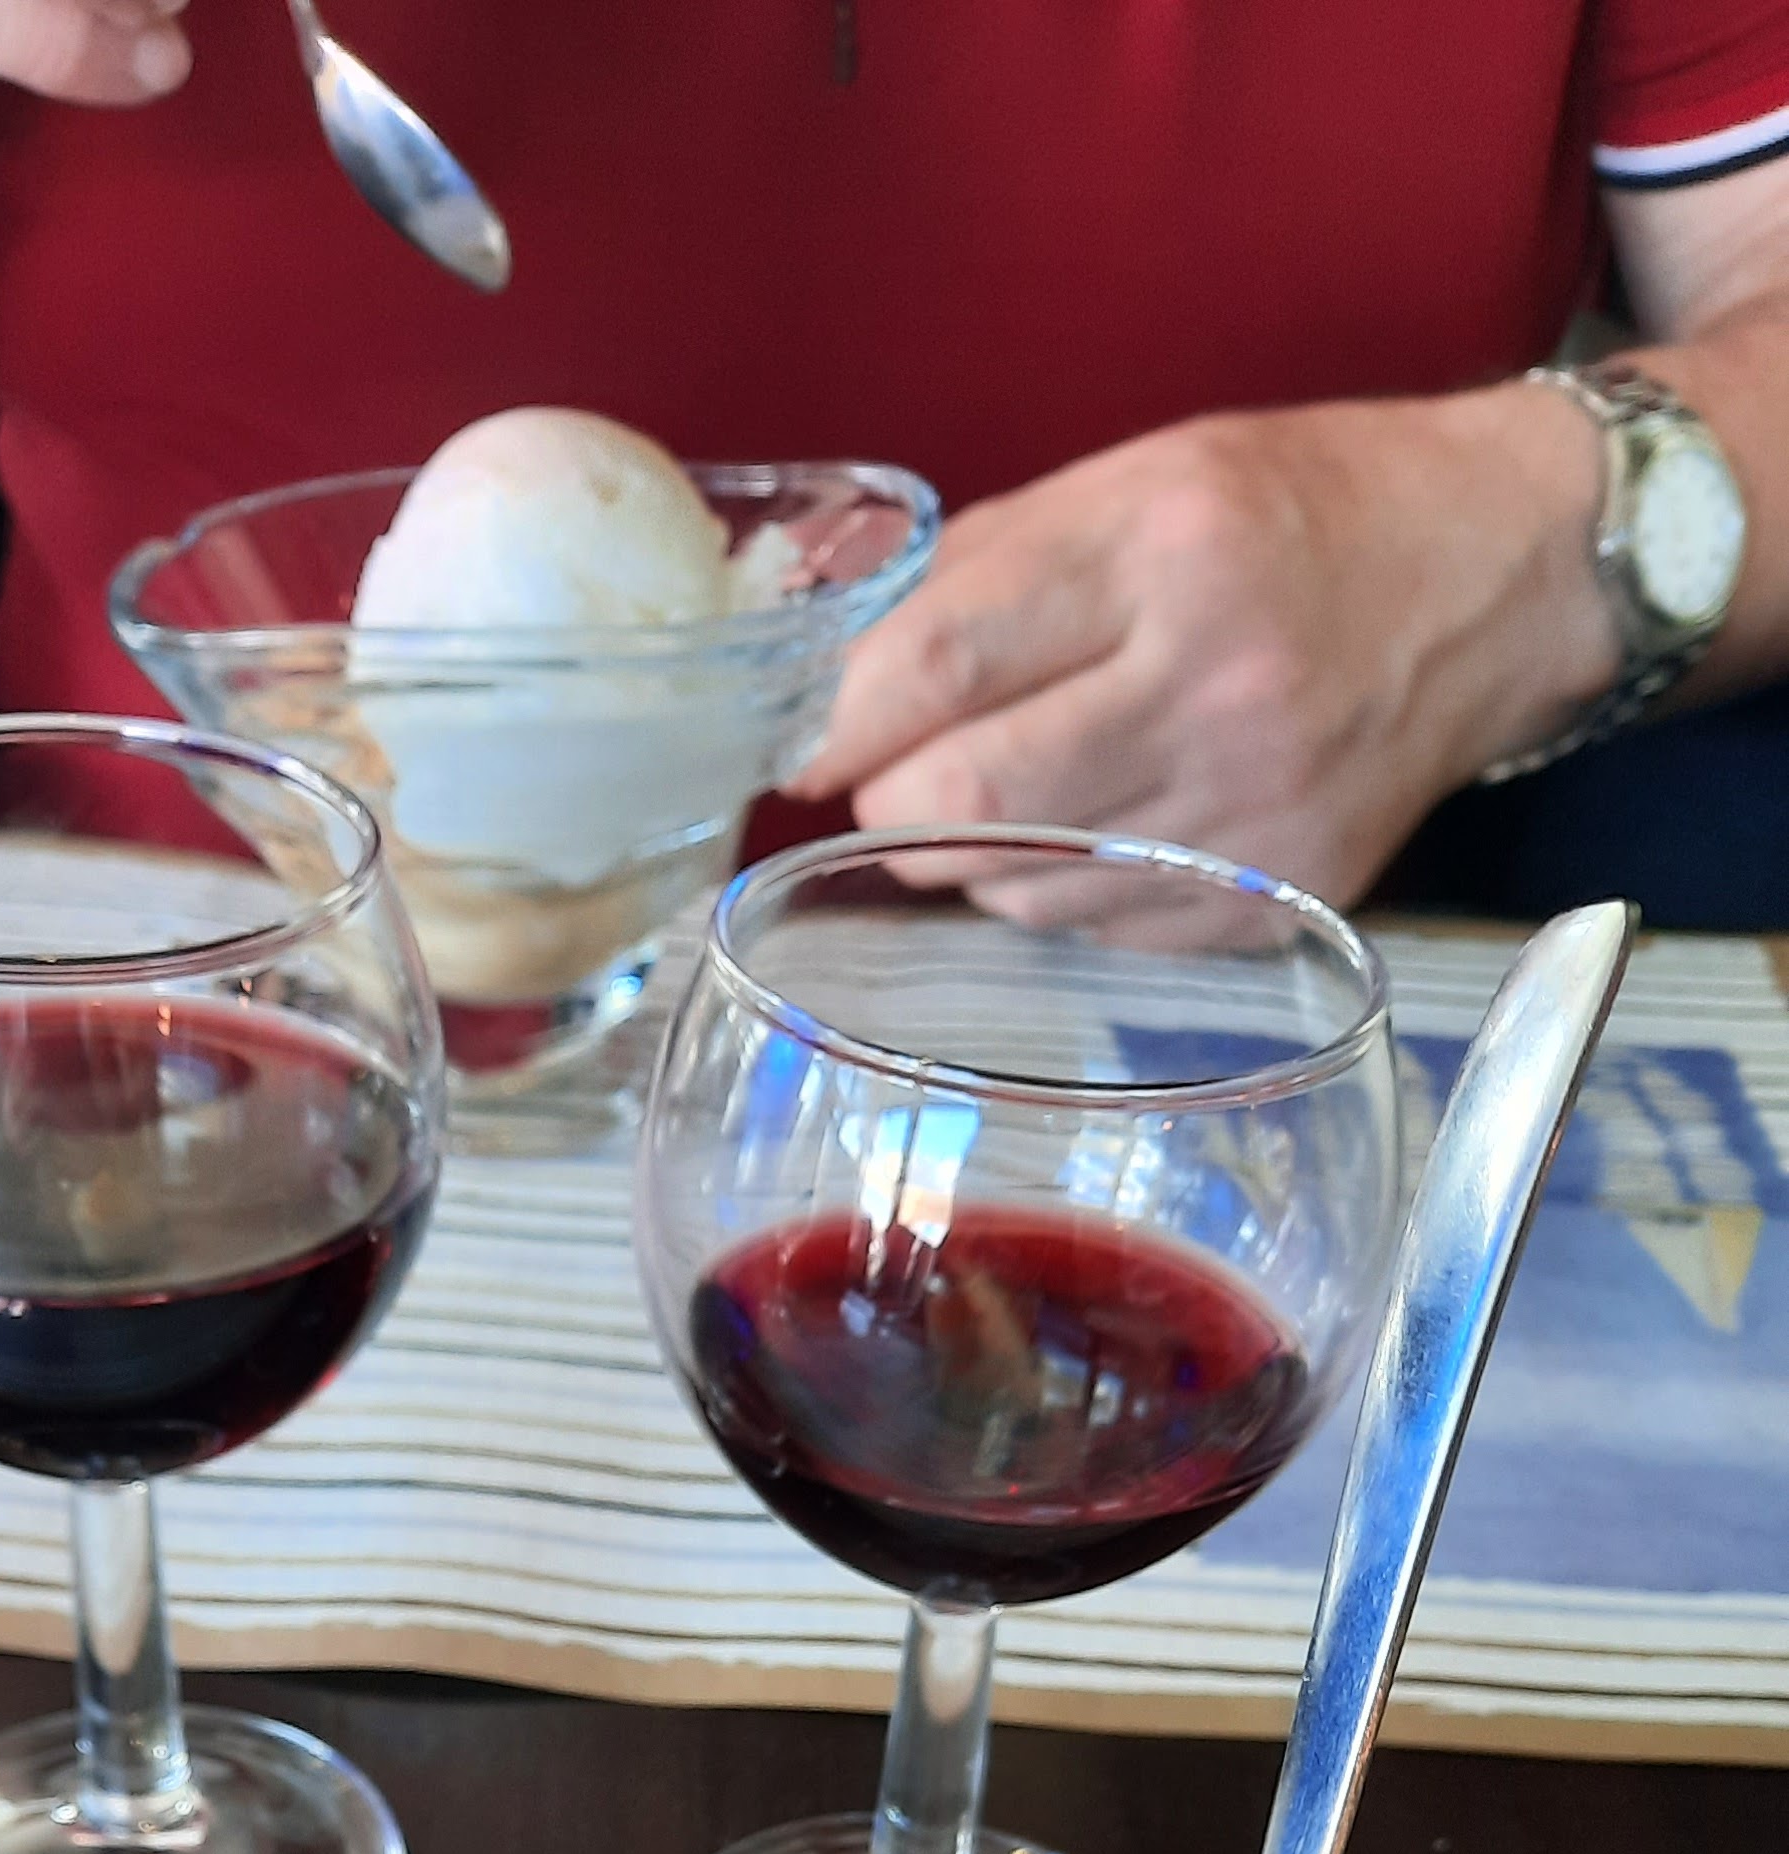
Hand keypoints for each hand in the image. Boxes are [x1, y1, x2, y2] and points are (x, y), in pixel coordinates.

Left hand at [794, 390, 1621, 907]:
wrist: (1496, 579)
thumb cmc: (1298, 512)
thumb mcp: (1139, 476)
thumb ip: (977, 565)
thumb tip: (824, 652)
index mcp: (1162, 552)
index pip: (946, 660)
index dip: (846, 720)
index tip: (807, 744)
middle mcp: (1209, 688)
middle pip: (969, 800)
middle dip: (890, 806)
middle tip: (882, 786)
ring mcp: (1250, 811)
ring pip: (1024, 885)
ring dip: (972, 855)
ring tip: (1001, 794)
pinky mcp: (1278, 896)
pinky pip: (1103, 928)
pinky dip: (1060, 891)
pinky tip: (1091, 829)